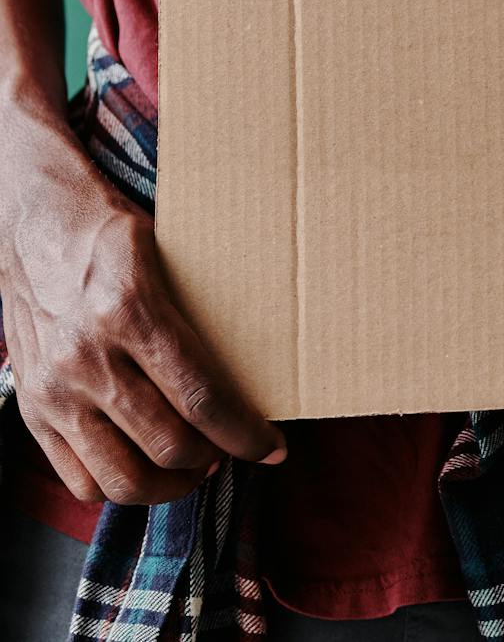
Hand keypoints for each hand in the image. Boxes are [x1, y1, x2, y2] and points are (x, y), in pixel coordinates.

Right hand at [0, 145, 284, 504]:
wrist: (29, 221)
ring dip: (169, 484)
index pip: (201, 397)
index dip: (245, 434)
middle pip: (168, 445)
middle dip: (214, 459)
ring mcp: (54, 390)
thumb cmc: (109, 234)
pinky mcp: (31, 409)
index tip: (272, 448)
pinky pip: (78, 477)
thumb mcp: (169, 253)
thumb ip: (203, 309)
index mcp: (129, 312)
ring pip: (122, 477)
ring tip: (193, 466)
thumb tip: (261, 363)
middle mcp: (87, 358)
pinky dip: (119, 485)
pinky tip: (145, 466)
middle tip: (231, 450)